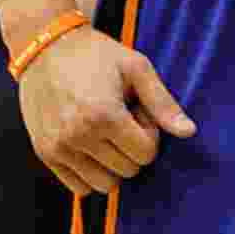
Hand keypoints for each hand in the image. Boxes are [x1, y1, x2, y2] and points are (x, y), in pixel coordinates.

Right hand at [18, 24, 196, 196]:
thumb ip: (163, 103)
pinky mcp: (45, 154)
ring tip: (106, 130)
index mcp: (104, 115)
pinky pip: (79, 188)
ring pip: (104, 186)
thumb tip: (189, 132)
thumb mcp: (135, 67)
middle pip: (127, 171)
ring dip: (113, 165)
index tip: (137, 109)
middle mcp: (79, 137)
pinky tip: (90, 143)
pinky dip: (91, 173)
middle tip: (122, 116)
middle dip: (132, 147)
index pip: (145, 153)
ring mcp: (59, 149)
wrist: (47, 46)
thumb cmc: (96, 53)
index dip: (148, 131)